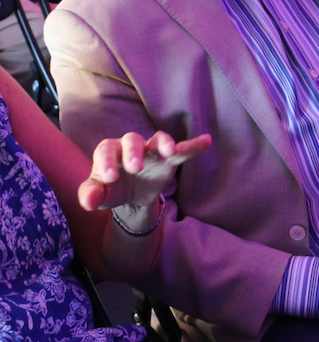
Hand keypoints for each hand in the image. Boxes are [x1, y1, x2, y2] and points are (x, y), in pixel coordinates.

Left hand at [78, 132, 211, 212]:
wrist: (131, 194)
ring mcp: (152, 151)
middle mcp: (131, 146)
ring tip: (170, 151)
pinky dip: (193, 145)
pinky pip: (182, 149)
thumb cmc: (111, 189)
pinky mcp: (169, 159)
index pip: (105, 150)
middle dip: (134, 152)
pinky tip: (206, 141)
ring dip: (163, 143)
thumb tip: (88, 201)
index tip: (110, 178)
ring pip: (157, 140)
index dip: (107, 162)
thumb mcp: (99, 194)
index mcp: (110, 152)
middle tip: (135, 168)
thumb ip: (90, 195)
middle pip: (132, 140)